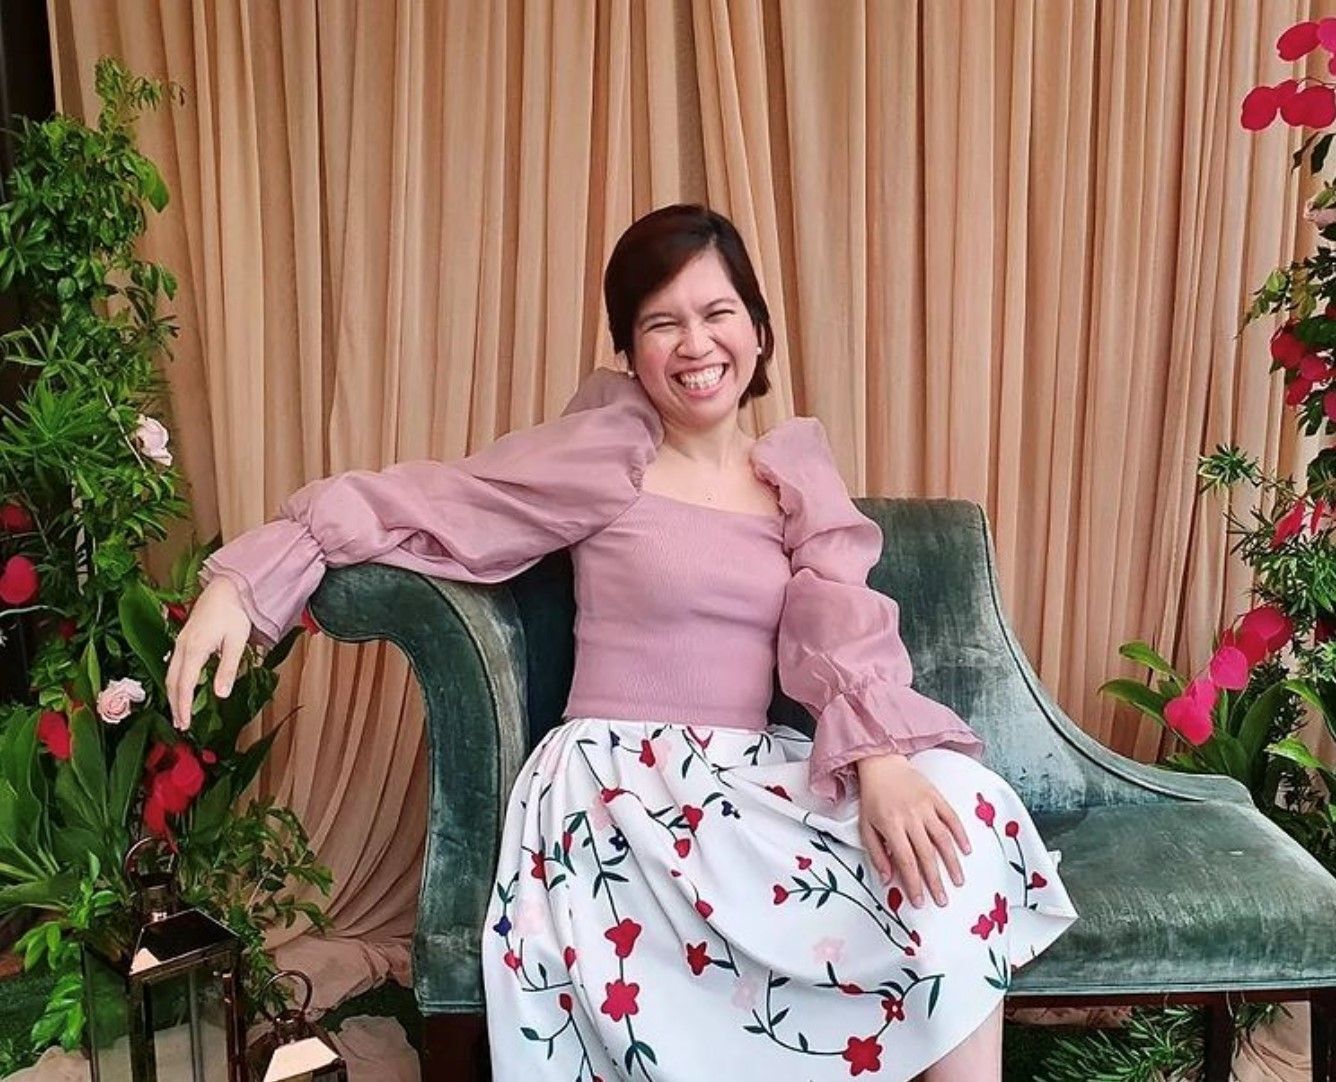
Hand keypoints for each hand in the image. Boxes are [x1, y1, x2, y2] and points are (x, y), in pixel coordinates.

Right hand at [165, 577, 253, 728]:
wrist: (226, 587)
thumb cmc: (234, 613)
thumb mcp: (237, 642)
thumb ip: (228, 669)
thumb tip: (220, 695)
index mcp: (195, 649)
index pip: (184, 685)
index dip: (183, 706)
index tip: (184, 724)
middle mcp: (183, 646)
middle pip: (172, 681)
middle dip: (174, 704)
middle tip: (180, 725)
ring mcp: (181, 641)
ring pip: (171, 673)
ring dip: (173, 694)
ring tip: (179, 712)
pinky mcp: (184, 638)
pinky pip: (174, 664)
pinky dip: (175, 681)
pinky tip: (182, 688)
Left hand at [856, 752, 970, 908]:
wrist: (882, 763)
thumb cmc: (873, 798)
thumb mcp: (866, 826)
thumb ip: (877, 853)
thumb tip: (887, 880)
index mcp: (890, 825)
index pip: (905, 860)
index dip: (913, 883)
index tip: (920, 901)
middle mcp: (910, 817)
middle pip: (926, 854)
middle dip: (935, 880)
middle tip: (942, 900)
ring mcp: (925, 806)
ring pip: (942, 838)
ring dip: (952, 862)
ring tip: (958, 881)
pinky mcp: (936, 796)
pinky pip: (952, 817)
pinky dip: (961, 834)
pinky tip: (966, 850)